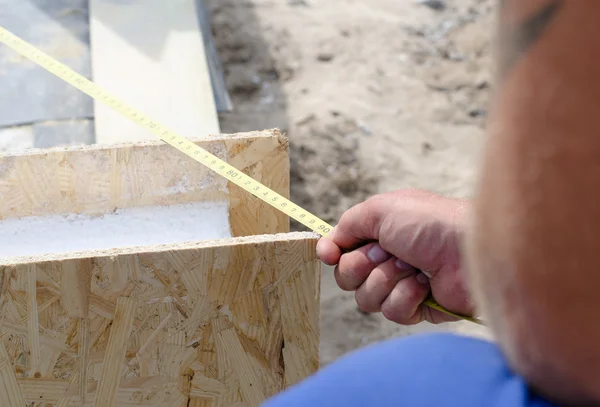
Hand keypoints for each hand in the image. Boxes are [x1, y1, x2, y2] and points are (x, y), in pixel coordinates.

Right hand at [316, 189, 474, 323]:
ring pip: (366, 299)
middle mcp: (388, 259)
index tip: (329, 254)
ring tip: (411, 268)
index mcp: (380, 233)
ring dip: (386, 281)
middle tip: (387, 253)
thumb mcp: (381, 209)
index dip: (332, 254)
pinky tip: (425, 285)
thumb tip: (328, 245)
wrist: (469, 249)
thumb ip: (348, 223)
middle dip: (362, 266)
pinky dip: (406, 297)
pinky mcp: (418, 308)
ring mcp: (402, 284)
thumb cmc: (430, 223)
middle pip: (347, 277)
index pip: (342, 251)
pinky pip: (392, 312)